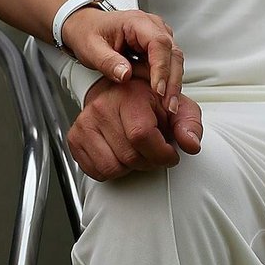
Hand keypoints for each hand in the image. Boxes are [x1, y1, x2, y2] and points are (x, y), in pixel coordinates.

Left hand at [60, 7, 183, 110]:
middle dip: (172, 81)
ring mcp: (157, 37)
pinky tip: (165, 98)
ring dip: (173, 83)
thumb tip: (126, 74)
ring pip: (174, 60)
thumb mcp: (91, 49)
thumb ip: (108, 61)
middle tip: (168, 104)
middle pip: (172, 53)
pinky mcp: (156, 49)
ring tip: (169, 106)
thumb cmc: (88, 33)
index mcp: (136, 22)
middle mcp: (152, 27)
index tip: (158, 89)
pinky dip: (168, 82)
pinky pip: (168, 64)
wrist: (85, 27)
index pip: (158, 43)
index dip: (161, 67)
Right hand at [68, 76, 201, 181]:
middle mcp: (101, 107)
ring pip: (112, 168)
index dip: (162, 153)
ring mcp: (84, 123)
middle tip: (153, 151)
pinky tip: (120, 153)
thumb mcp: (178, 108)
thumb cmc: (149, 102)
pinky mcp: (74, 138)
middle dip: (149, 162)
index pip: (142, 136)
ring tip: (136, 150)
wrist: (121, 93)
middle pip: (130, 157)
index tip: (170, 153)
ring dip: (130, 167)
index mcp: (128, 95)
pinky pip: (96, 172)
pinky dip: (112, 170)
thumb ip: (190, 125)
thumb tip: (190, 144)